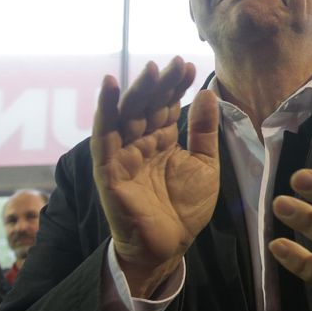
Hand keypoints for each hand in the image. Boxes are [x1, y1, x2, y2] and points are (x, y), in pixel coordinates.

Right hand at [91, 57, 219, 297]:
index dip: (176, 86)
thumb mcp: (204, 165)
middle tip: (174, 64)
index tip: (188, 65)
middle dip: (161, 84)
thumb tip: (207, 93)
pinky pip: (104, 136)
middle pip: (148, 105)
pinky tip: (110, 86)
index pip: (167, 106)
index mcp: (163, 141)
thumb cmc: (185, 208)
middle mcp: (141, 143)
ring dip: (138, 91)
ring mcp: (123, 154)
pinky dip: (105, 110)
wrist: (170, 246)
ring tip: (152, 70)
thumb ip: (203, 131)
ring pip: (127, 115)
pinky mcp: (108, 169)